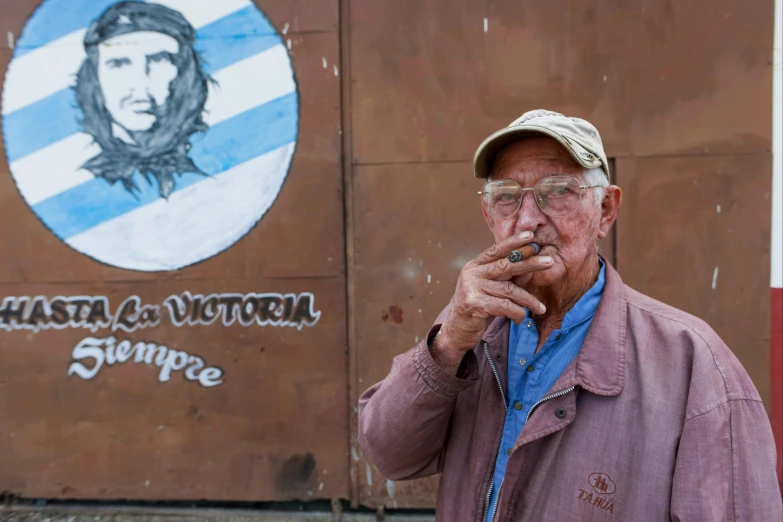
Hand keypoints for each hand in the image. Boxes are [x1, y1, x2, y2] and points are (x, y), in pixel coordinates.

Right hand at [430, 232, 552, 372]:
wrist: (457, 330)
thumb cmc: (478, 307)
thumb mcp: (493, 290)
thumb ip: (509, 277)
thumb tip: (532, 265)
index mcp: (475, 266)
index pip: (496, 250)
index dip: (513, 243)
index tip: (531, 237)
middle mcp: (471, 273)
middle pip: (506, 265)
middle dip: (530, 264)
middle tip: (549, 261)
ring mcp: (471, 287)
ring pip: (509, 290)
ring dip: (528, 300)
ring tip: (540, 308)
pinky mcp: (473, 303)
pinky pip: (504, 306)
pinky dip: (517, 313)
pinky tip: (521, 318)